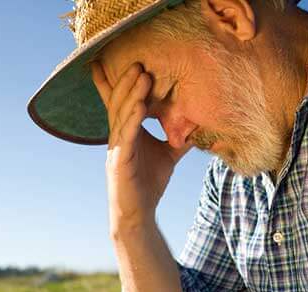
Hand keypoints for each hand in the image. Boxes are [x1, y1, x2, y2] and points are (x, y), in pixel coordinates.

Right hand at [90, 61, 191, 231]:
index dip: (113, 83)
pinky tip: (139, 107)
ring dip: (131, 95)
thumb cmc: (149, 184)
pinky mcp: (119, 161)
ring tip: (142, 75)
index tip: (109, 61)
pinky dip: (132, 119)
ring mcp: (117, 148)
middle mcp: (117, 137)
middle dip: (126, 82)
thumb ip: (178, 138)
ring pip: (121, 115)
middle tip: (138, 61)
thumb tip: (199, 124)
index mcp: (126, 132)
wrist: (139, 214)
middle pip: (119, 103)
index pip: (119, 103)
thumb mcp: (168, 155)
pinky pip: (126, 136)